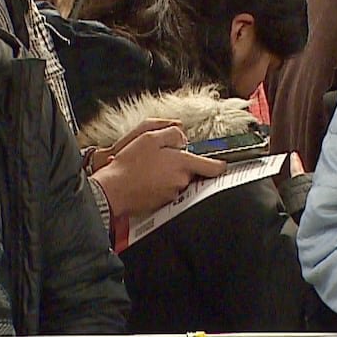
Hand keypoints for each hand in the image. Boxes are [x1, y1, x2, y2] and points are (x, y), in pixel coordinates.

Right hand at [91, 125, 226, 216]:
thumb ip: (172, 133)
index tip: (223, 164)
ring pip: (179, 180)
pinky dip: (161, 184)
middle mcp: (181, 181)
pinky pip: (168, 190)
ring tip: (150, 169)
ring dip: (170, 174)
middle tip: (163, 158)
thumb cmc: (130, 164)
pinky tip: (146, 179)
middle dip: (182, 164)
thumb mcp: (150, 137)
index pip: (212, 167)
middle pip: (192, 171)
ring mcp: (173, 194)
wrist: (114, 190)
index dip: (219, 165)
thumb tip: (182, 138)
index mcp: (182, 164)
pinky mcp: (163, 203)